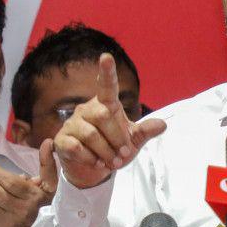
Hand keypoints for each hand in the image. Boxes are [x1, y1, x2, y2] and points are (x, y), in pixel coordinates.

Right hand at [53, 53, 165, 188]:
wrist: (93, 169)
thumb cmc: (113, 149)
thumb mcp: (132, 141)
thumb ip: (145, 132)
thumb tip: (163, 125)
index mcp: (106, 105)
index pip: (107, 86)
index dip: (107, 72)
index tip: (106, 57)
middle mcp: (87, 109)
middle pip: (102, 116)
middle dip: (116, 138)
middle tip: (123, 154)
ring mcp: (73, 123)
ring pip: (90, 134)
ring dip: (106, 152)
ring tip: (113, 162)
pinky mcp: (62, 139)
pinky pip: (76, 147)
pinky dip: (90, 158)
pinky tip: (97, 163)